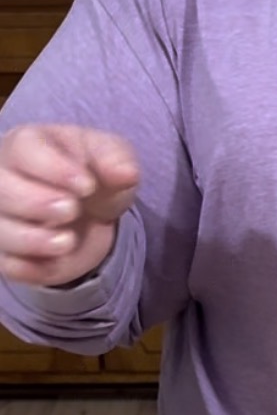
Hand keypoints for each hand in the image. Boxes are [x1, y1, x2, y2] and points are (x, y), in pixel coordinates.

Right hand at [0, 124, 138, 286]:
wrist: (91, 209)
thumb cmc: (93, 172)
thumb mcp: (111, 158)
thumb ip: (116, 160)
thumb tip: (126, 173)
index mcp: (27, 145)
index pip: (24, 150)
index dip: (54, 169)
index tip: (87, 185)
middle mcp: (4, 179)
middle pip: (1, 190)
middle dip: (36, 202)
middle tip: (71, 209)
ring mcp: (4, 218)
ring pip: (1, 230)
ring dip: (32, 239)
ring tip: (68, 241)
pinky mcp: (11, 254)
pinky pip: (10, 265)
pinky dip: (30, 268)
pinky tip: (54, 263)